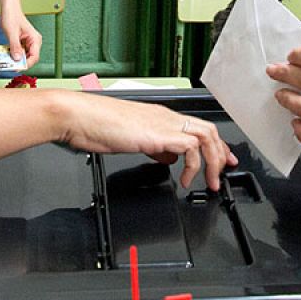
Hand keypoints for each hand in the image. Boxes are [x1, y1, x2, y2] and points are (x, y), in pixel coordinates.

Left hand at [0, 6, 42, 67]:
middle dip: (20, 62)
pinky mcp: (21, 43)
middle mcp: (33, 42)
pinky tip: (6, 54)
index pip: (34, 57)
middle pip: (29, 58)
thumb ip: (15, 46)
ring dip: (15, 59)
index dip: (26, 64)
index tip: (17, 67)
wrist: (9, 8)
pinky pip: (18, 52)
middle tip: (10, 65)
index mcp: (35, 39)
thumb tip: (17, 58)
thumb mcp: (12, 32)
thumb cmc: (12, 16)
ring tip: (6, 59)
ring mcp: (27, 43)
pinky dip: (12, 54)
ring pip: (23, 57)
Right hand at [50, 91, 237, 190]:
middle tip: (221, 174)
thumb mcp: (131, 139)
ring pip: (207, 136)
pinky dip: (194, 167)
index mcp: (160, 117)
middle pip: (209, 130)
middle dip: (220, 154)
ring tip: (207, 183)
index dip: (213, 145)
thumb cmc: (94, 125)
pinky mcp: (159, 134)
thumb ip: (154, 147)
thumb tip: (168, 157)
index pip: (197, 127)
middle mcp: (166, 117)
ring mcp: (164, 124)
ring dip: (212, 162)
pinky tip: (184, 180)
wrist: (79, 116)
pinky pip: (191, 148)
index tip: (219, 160)